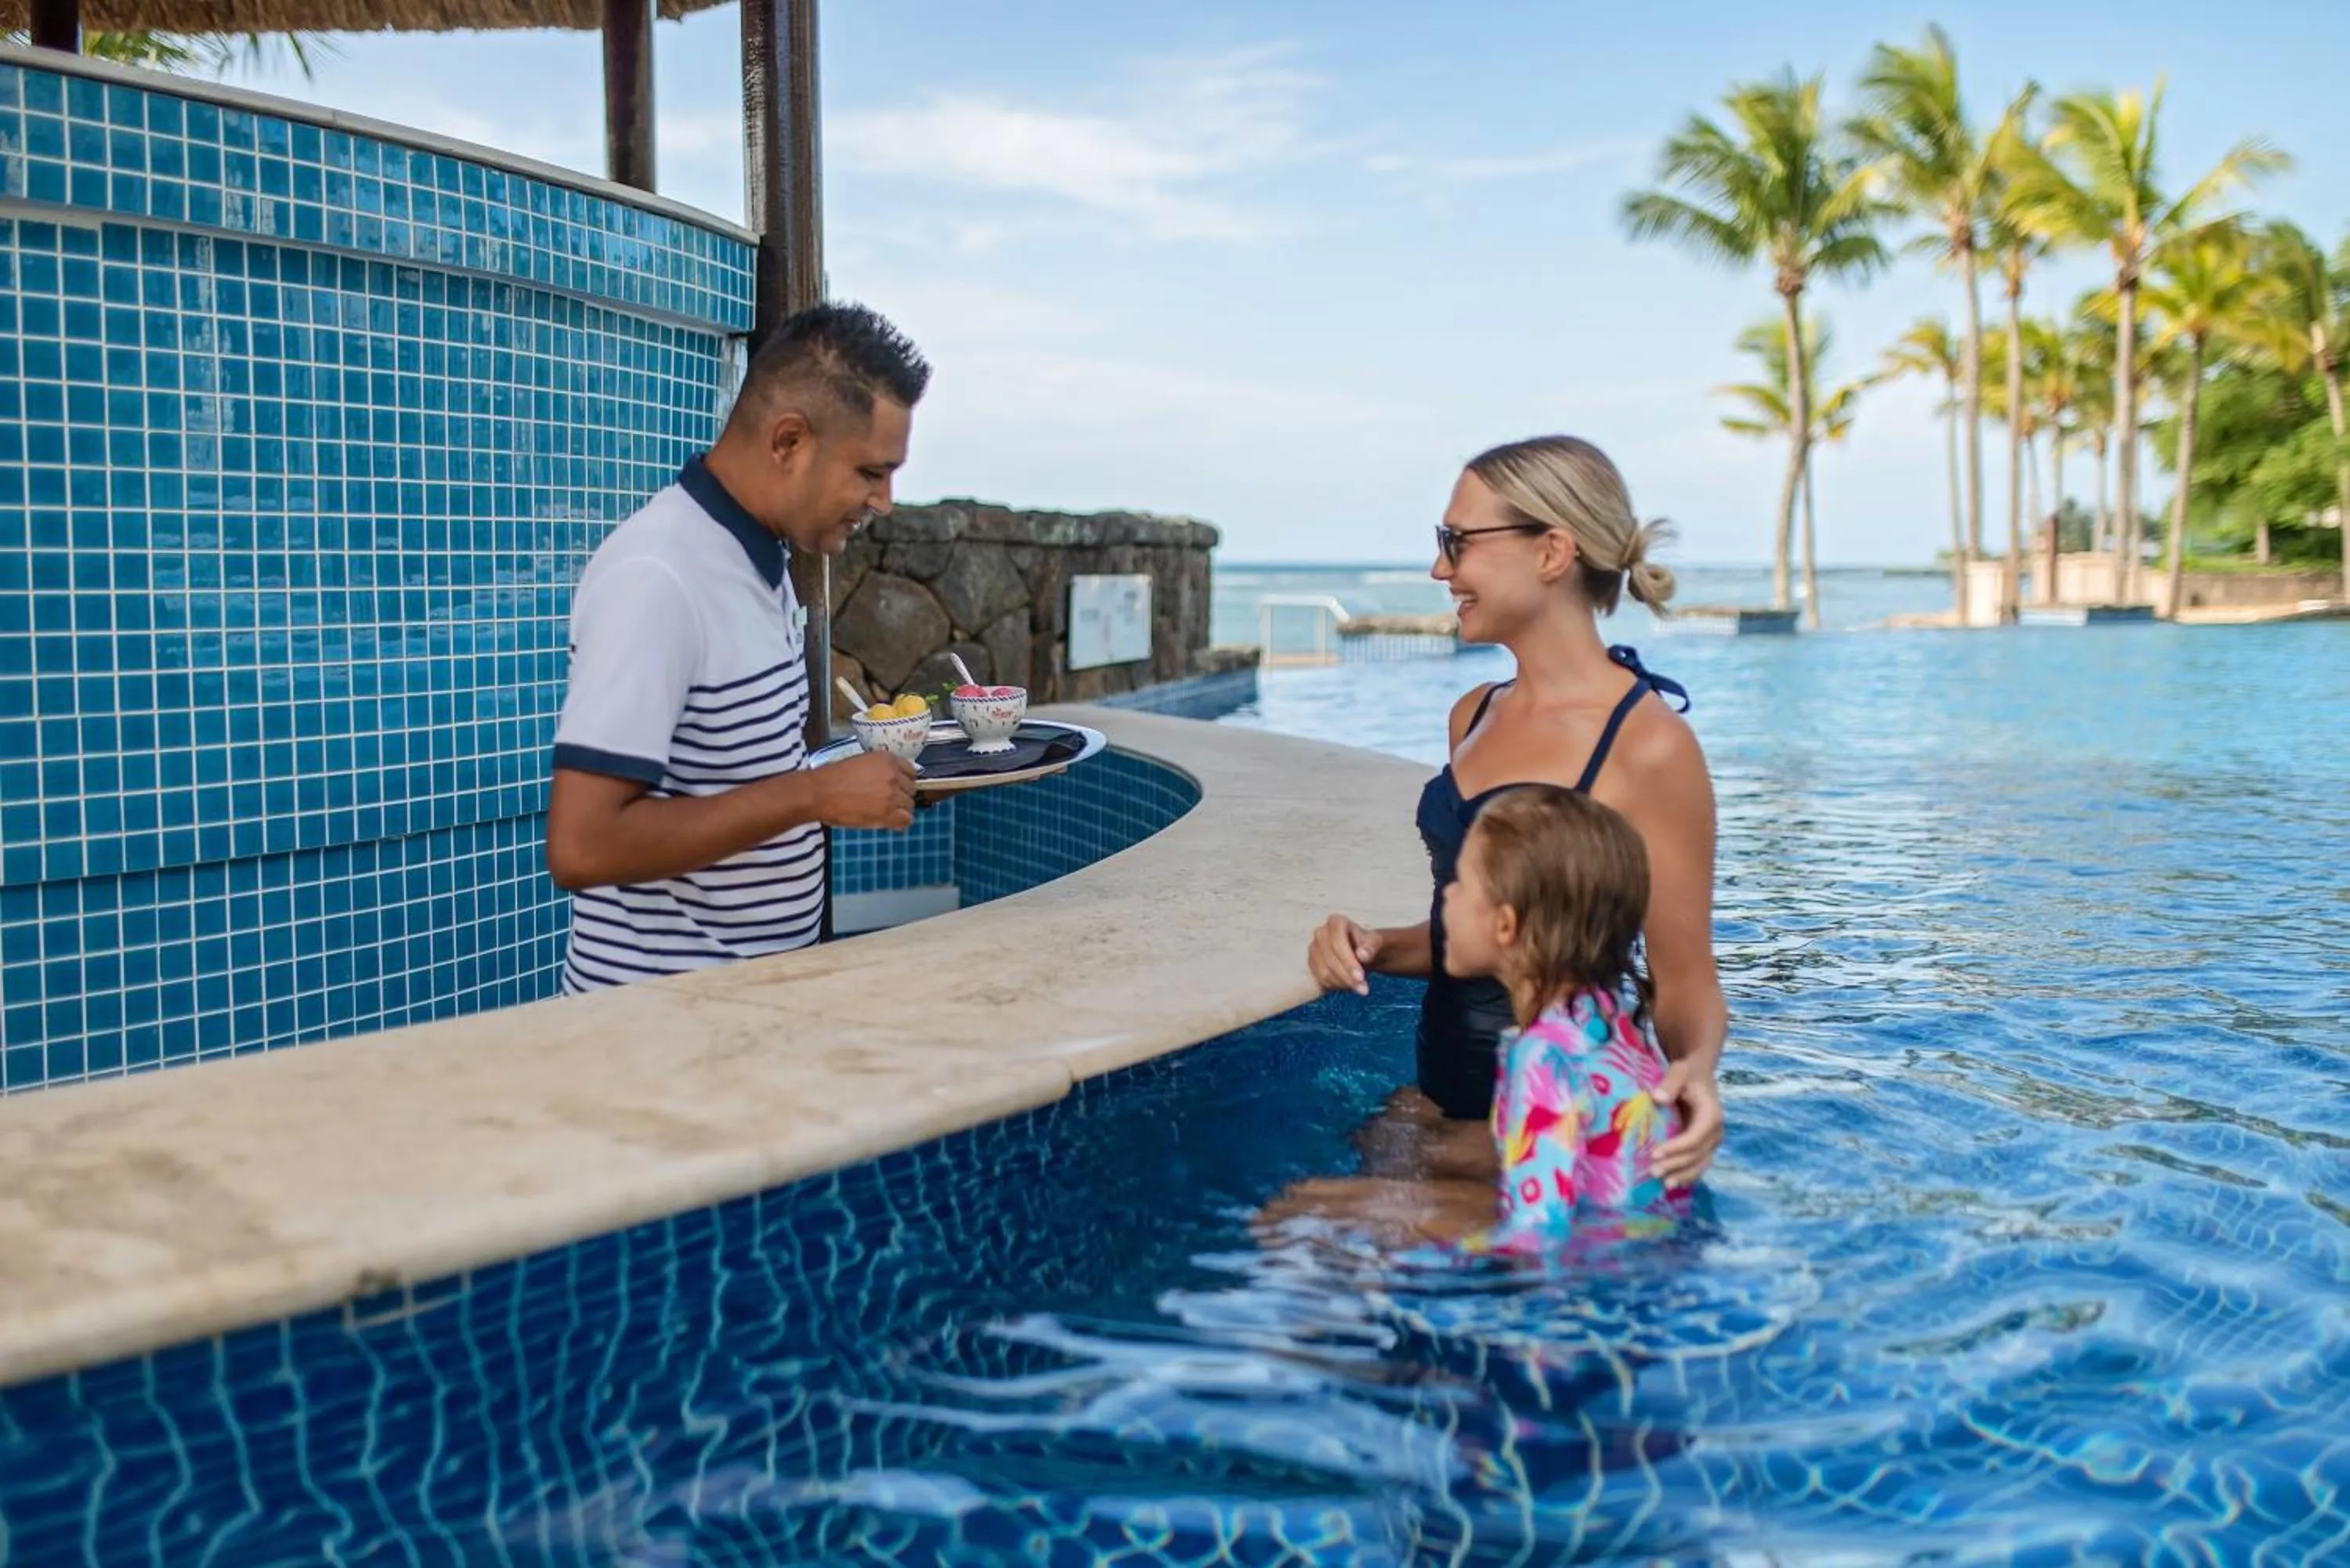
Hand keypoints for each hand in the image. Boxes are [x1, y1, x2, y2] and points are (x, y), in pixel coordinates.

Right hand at [811, 751, 916, 830]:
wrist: (819, 792)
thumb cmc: (832, 777)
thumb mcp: (860, 762)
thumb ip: (879, 769)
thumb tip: (890, 779)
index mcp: (887, 759)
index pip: (911, 771)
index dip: (903, 781)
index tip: (896, 787)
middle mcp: (894, 775)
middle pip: (911, 789)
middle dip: (901, 795)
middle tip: (886, 801)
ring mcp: (892, 795)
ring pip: (909, 805)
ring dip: (899, 809)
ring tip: (884, 812)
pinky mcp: (887, 813)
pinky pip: (906, 820)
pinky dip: (900, 822)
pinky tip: (889, 822)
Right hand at [1308, 915, 1381, 995]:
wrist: (1361, 951)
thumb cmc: (1367, 944)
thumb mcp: (1376, 943)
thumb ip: (1371, 947)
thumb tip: (1362, 955)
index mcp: (1336, 922)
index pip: (1338, 943)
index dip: (1348, 962)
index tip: (1361, 977)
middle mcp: (1321, 933)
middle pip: (1330, 959)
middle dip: (1347, 977)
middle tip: (1363, 989)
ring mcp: (1314, 949)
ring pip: (1324, 972)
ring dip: (1343, 984)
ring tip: (1359, 988)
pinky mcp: (1312, 964)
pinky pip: (1320, 979)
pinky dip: (1336, 986)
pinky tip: (1348, 985)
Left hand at [1651, 1060, 1722, 1189]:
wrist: (1698, 1075)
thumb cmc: (1687, 1074)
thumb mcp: (1679, 1072)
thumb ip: (1670, 1083)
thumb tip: (1657, 1098)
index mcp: (1711, 1114)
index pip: (1695, 1137)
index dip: (1676, 1148)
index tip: (1655, 1154)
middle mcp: (1716, 1131)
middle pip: (1697, 1154)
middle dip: (1676, 1165)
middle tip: (1653, 1172)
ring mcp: (1712, 1141)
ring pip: (1700, 1164)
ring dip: (1683, 1175)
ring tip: (1664, 1184)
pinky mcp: (1706, 1147)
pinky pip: (1699, 1165)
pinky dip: (1687, 1175)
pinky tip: (1673, 1183)